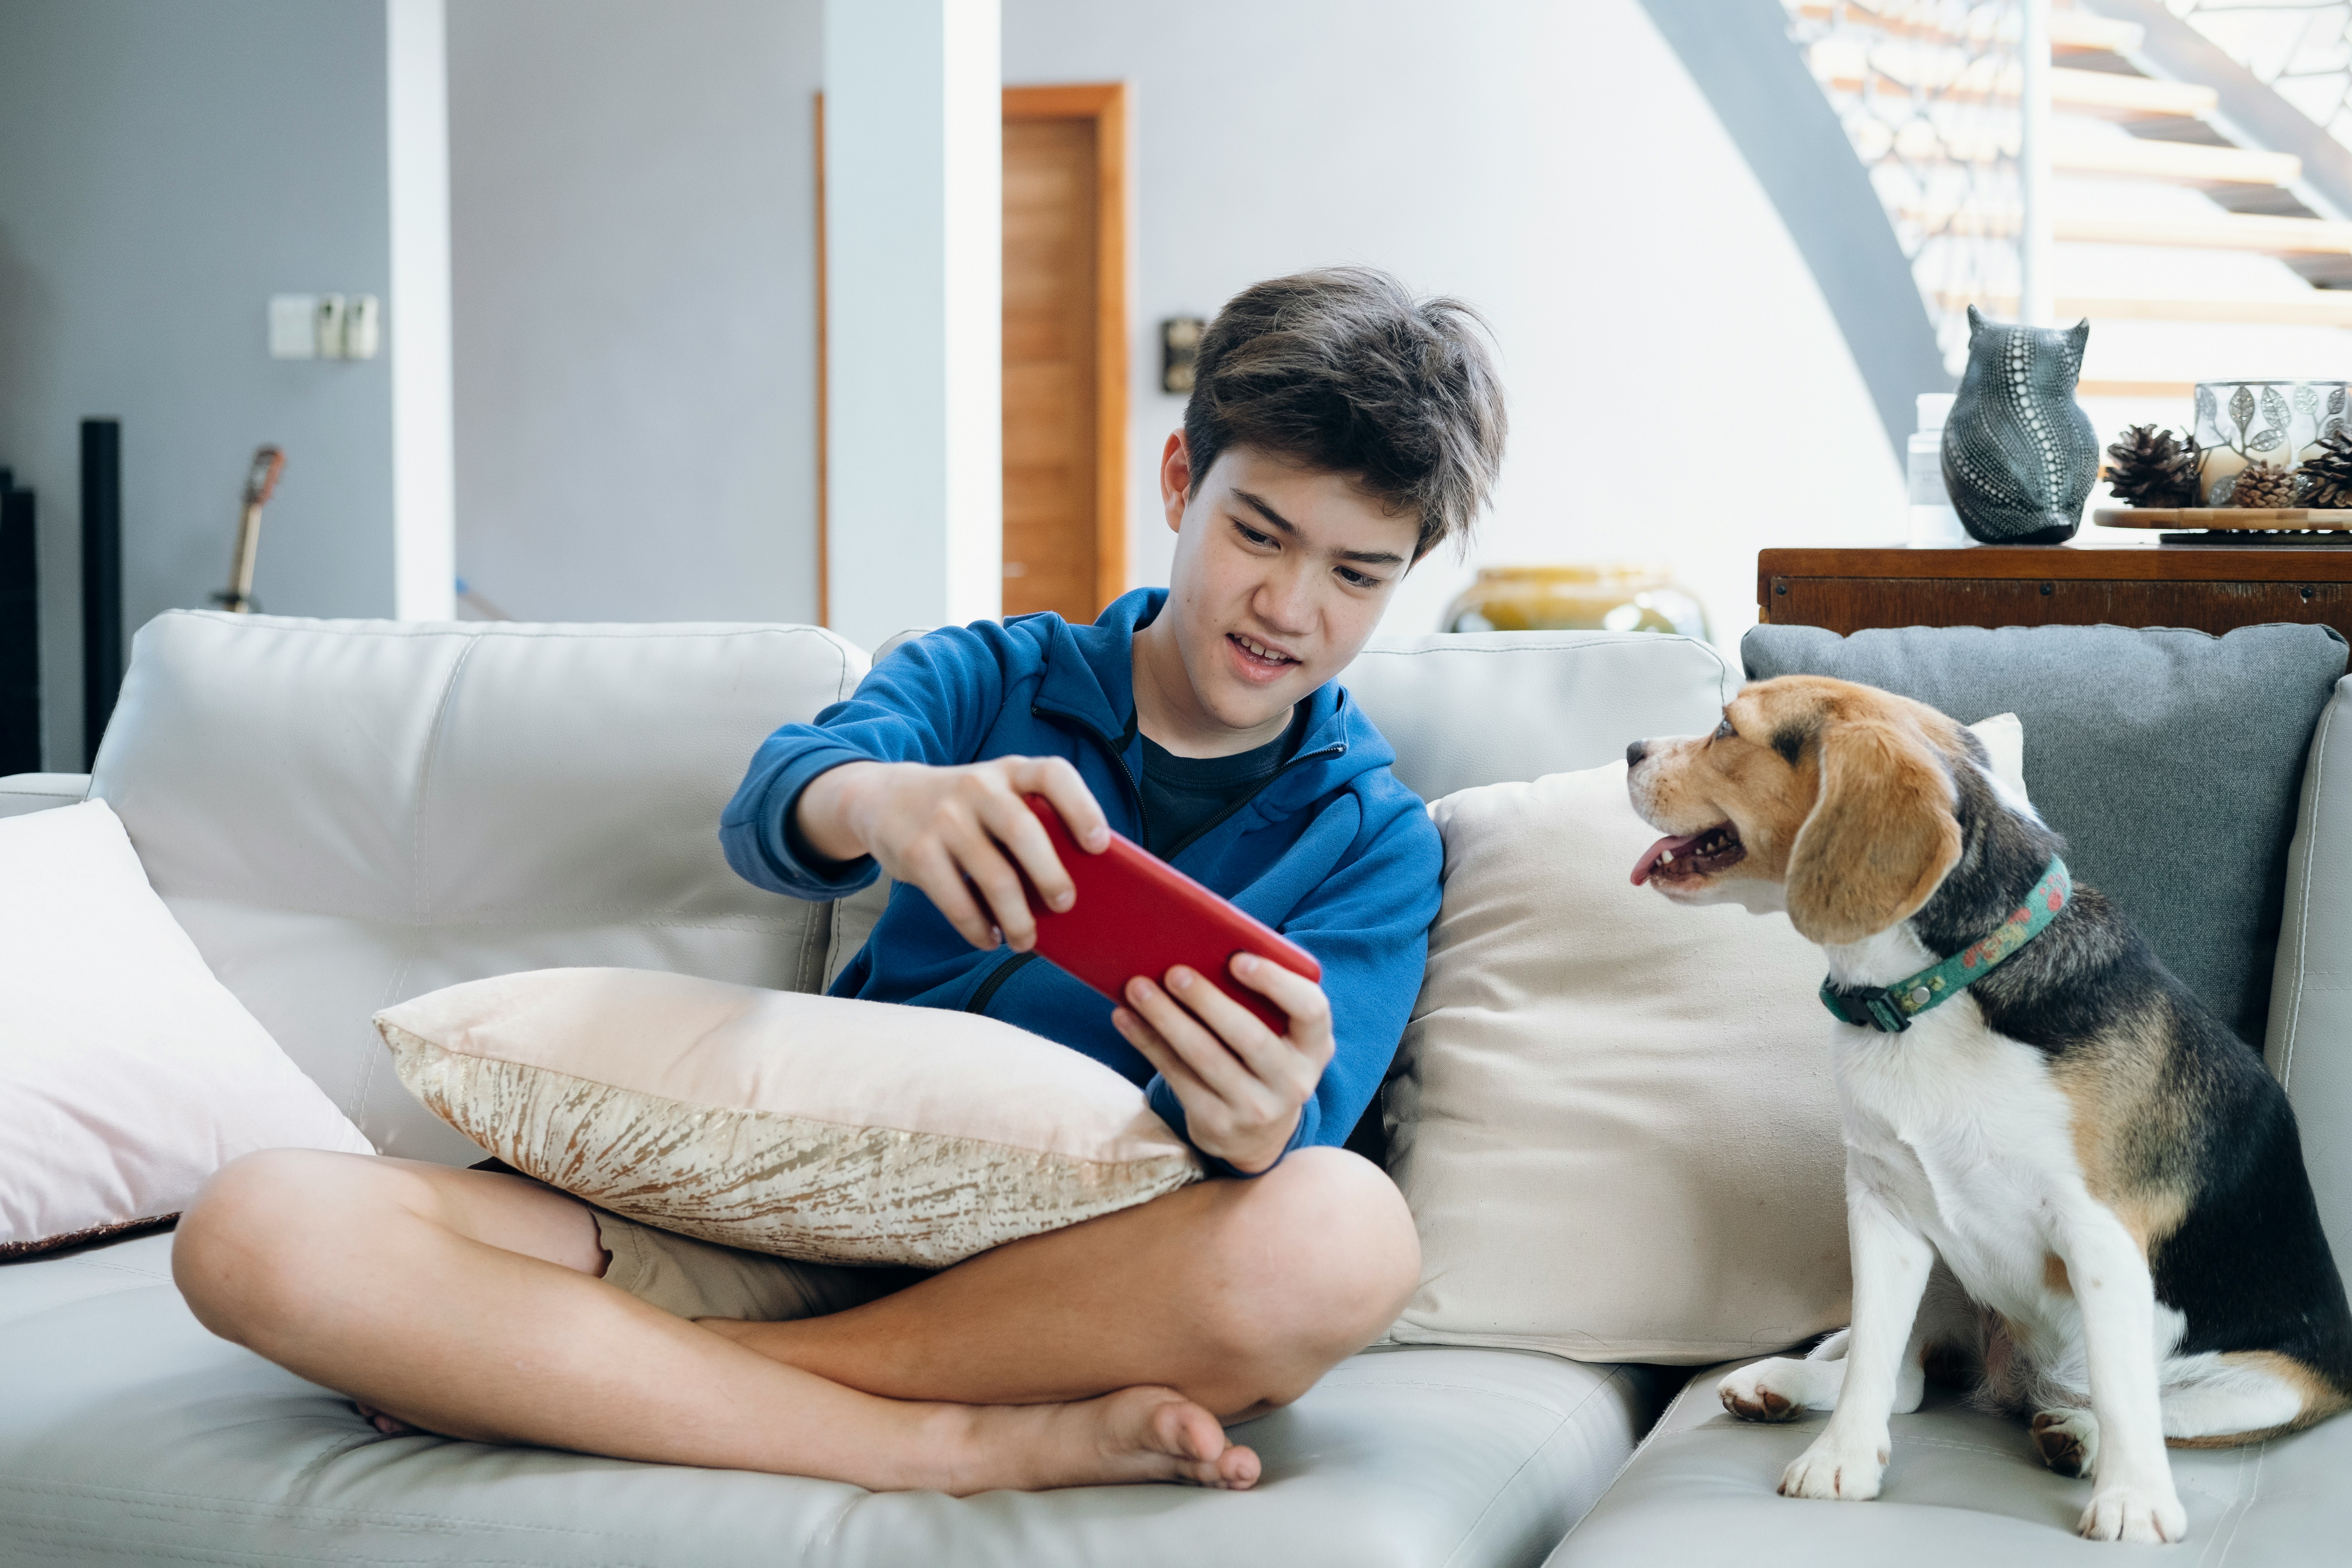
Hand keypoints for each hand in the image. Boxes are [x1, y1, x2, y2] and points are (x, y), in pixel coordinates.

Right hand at [795, 756, 1109, 950]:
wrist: (886, 799)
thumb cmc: (965, 808)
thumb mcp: (998, 795)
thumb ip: (1033, 820)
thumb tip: (1083, 883)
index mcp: (1010, 771)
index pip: (1053, 775)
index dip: (1082, 808)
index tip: (1099, 845)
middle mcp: (978, 787)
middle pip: (1023, 830)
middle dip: (1051, 875)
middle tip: (1064, 905)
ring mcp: (944, 818)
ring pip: (993, 876)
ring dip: (1017, 918)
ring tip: (1025, 940)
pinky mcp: (916, 851)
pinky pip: (956, 900)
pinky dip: (977, 927)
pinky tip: (989, 938)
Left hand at [1111, 952, 1333, 1174]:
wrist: (1258, 1134)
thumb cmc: (1262, 1057)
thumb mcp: (1279, 1033)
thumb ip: (1259, 1000)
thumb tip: (1198, 948)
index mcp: (1314, 1046)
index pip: (1310, 1010)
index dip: (1276, 983)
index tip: (1237, 959)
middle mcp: (1294, 1081)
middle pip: (1249, 1037)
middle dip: (1207, 1001)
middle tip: (1173, 972)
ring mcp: (1257, 1108)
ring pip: (1205, 1057)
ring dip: (1167, 1019)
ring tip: (1137, 988)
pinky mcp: (1218, 1124)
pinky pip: (1177, 1077)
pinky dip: (1148, 1043)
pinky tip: (1125, 1018)